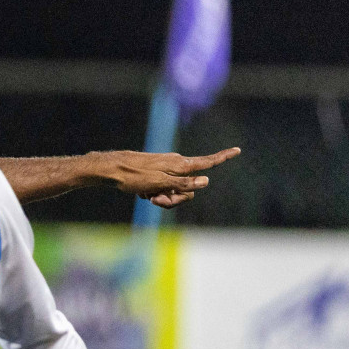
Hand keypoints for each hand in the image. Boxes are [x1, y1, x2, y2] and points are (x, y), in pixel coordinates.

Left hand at [100, 147, 239, 207]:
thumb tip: (206, 181)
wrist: (111, 170)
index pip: (207, 162)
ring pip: (175, 191)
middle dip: (176, 199)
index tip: (238, 149)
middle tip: (156, 200)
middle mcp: (176, 165)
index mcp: (180, 165)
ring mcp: (166, 170)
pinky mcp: (157, 175)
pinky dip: (155, 194)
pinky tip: (142, 193)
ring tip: (147, 195)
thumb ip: (183, 183)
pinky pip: (163, 189)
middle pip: (189, 189)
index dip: (223, 157)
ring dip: (163, 198)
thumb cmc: (135, 176)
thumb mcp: (160, 183)